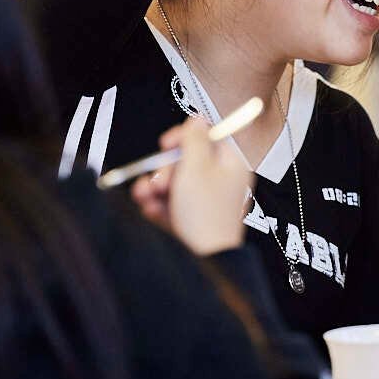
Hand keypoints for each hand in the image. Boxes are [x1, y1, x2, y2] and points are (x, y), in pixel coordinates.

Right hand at [131, 116, 252, 255]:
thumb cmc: (205, 215)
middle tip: (159, 182)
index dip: (184, 137)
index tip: (166, 144)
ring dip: (156, 187)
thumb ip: (195, 139)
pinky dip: (159, 205)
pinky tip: (151, 211)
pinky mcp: (194, 219)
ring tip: (147, 197)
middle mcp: (222, 180)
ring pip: (176, 182)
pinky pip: (173, 203)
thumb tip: (197, 118)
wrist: (205, 260)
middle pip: (187, 160)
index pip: (208, 136)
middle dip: (165, 169)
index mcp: (231, 163)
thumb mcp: (197, 167)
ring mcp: (208, 200)